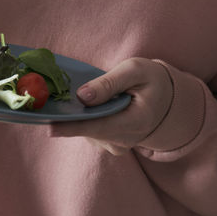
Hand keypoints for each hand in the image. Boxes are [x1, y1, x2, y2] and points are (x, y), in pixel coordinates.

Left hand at [50, 58, 172, 154]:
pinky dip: (82, 119)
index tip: (50, 127)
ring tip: (72, 100)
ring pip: (87, 132)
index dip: (73, 127)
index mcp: (137, 121)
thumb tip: (82, 97)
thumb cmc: (151, 80)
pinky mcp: (110, 144)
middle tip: (49, 103)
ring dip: (75, 117)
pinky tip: (82, 106)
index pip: (100, 127)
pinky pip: (89, 132)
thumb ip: (109, 83)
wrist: (167, 100)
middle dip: (68, 118)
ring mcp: (117, 145)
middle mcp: (126, 140)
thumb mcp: (135, 70)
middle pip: (89, 131)